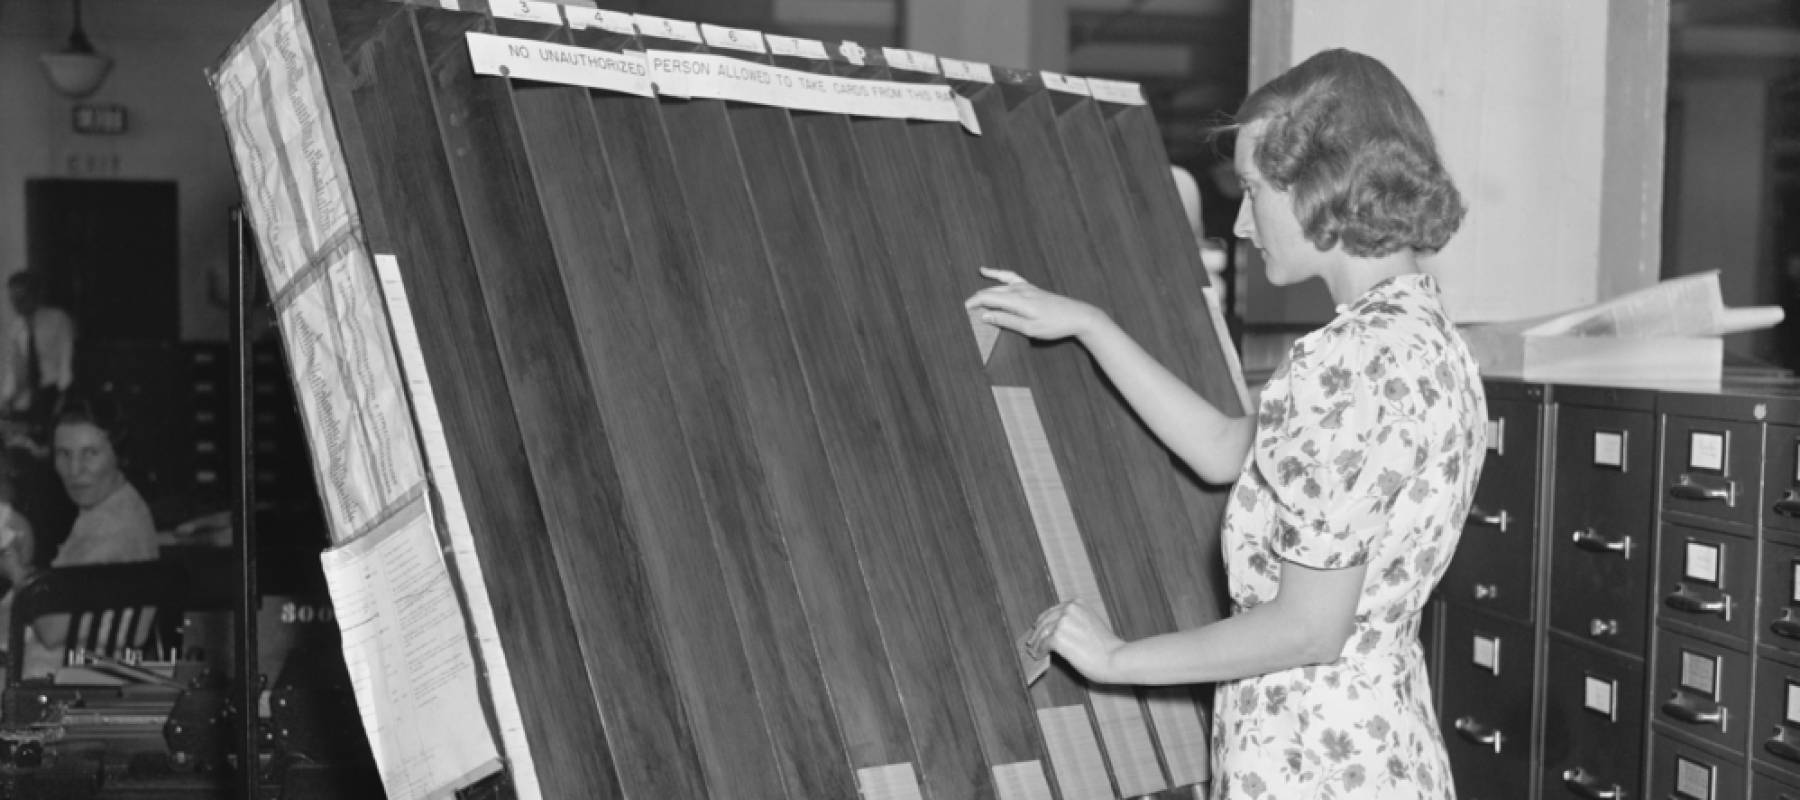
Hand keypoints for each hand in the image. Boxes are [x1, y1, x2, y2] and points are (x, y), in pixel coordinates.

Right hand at [964, 268, 1106, 341]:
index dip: (972, 304)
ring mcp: (1025, 287)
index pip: (987, 299)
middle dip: (974, 300)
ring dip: (982, 291)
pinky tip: (985, 271)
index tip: (960, 313)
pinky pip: (1008, 277)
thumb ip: (1006, 321)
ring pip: (997, 286)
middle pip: (990, 292)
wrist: (1077, 315)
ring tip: (969, 300)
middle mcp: (1020, 290)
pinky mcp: (1030, 287)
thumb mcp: (1029, 329)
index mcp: (1018, 300)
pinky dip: (995, 274)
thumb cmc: (1055, 325)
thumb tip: (984, 315)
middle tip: (961, 312)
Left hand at [1027, 599, 1125, 682]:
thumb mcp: (1091, 623)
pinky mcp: (1058, 637)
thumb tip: (1056, 630)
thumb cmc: (1107, 646)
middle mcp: (1069, 609)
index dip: (1044, 621)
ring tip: (1034, 651)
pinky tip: (1040, 656)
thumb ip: (1075, 622)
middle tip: (1032, 641)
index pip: (1053, 611)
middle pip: (1044, 620)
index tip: (1039, 629)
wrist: (1115, 658)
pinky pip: (1043, 644)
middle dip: (1037, 632)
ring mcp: (1062, 622)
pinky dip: (1039, 651)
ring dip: (1036, 643)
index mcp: (1077, 603)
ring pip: (1041, 632)